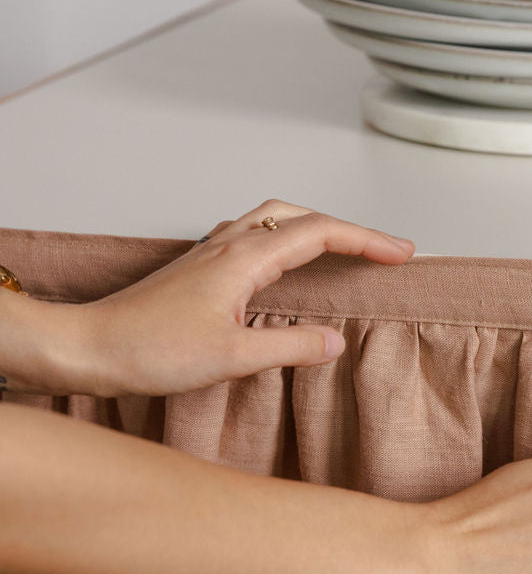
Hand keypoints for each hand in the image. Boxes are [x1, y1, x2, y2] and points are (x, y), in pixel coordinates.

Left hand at [66, 199, 413, 396]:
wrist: (88, 347)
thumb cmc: (147, 350)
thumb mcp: (232, 357)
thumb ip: (291, 347)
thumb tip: (335, 340)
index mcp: (243, 259)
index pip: (320, 233)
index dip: (366, 240)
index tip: (400, 253)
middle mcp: (226, 246)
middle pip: (298, 215)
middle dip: (346, 229)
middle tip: (381, 250)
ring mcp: (208, 254)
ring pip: (271, 221)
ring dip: (312, 228)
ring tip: (341, 250)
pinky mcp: (195, 270)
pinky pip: (249, 238)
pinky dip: (279, 241)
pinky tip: (278, 267)